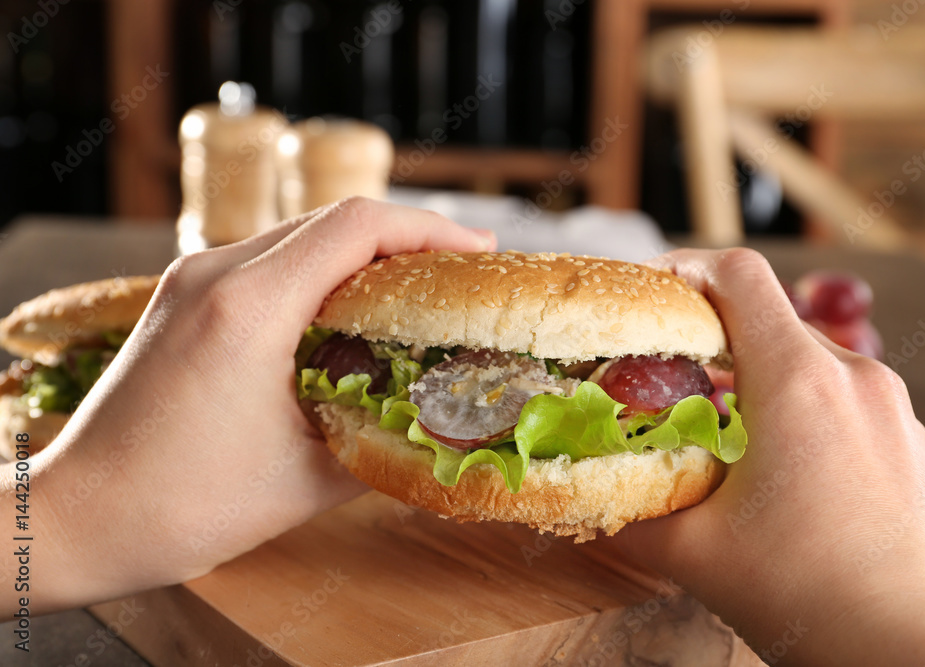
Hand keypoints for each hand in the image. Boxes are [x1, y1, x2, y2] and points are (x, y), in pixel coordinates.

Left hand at [13, 198, 495, 613]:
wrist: (79, 516)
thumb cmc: (183, 504)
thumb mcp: (308, 478)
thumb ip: (385, 436)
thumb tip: (440, 419)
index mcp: (249, 307)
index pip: (358, 226)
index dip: (431, 230)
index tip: (478, 254)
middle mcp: (215, 272)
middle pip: (333, 222)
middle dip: (406, 240)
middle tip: (456, 277)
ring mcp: (191, 279)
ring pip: (298, 237)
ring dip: (360, 257)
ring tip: (409, 296)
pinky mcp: (181, 297)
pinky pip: (265, 262)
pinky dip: (317, 275)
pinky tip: (343, 315)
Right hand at [618, 248, 924, 664]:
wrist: (911, 656)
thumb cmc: (808, 598)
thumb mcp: (694, 552)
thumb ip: (628, 511)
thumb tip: (585, 492)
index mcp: (798, 383)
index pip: (739, 275)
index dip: (687, 271)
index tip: (655, 297)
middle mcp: (855, 378)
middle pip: (772, 320)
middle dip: (717, 343)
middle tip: (676, 385)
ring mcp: (895, 410)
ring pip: (813, 362)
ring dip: (764, 382)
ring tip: (731, 437)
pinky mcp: (914, 443)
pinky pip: (850, 400)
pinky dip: (809, 413)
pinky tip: (790, 474)